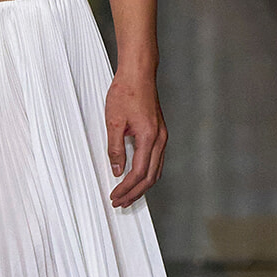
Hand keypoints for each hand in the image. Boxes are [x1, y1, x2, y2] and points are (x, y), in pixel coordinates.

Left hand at [105, 71, 166, 208]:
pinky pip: (156, 160)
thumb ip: (116, 148)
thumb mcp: (113, 121)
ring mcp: (162, 136)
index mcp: (149, 137)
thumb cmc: (126, 92)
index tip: (115, 196)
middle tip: (120, 202)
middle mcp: (160, 139)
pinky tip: (137, 177)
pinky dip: (147, 174)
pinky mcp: (159, 132)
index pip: (139, 173)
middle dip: (134, 193)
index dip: (126, 188)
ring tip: (127, 195)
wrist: (138, 73)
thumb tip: (117, 170)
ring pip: (156, 170)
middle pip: (150, 177)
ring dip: (141, 186)